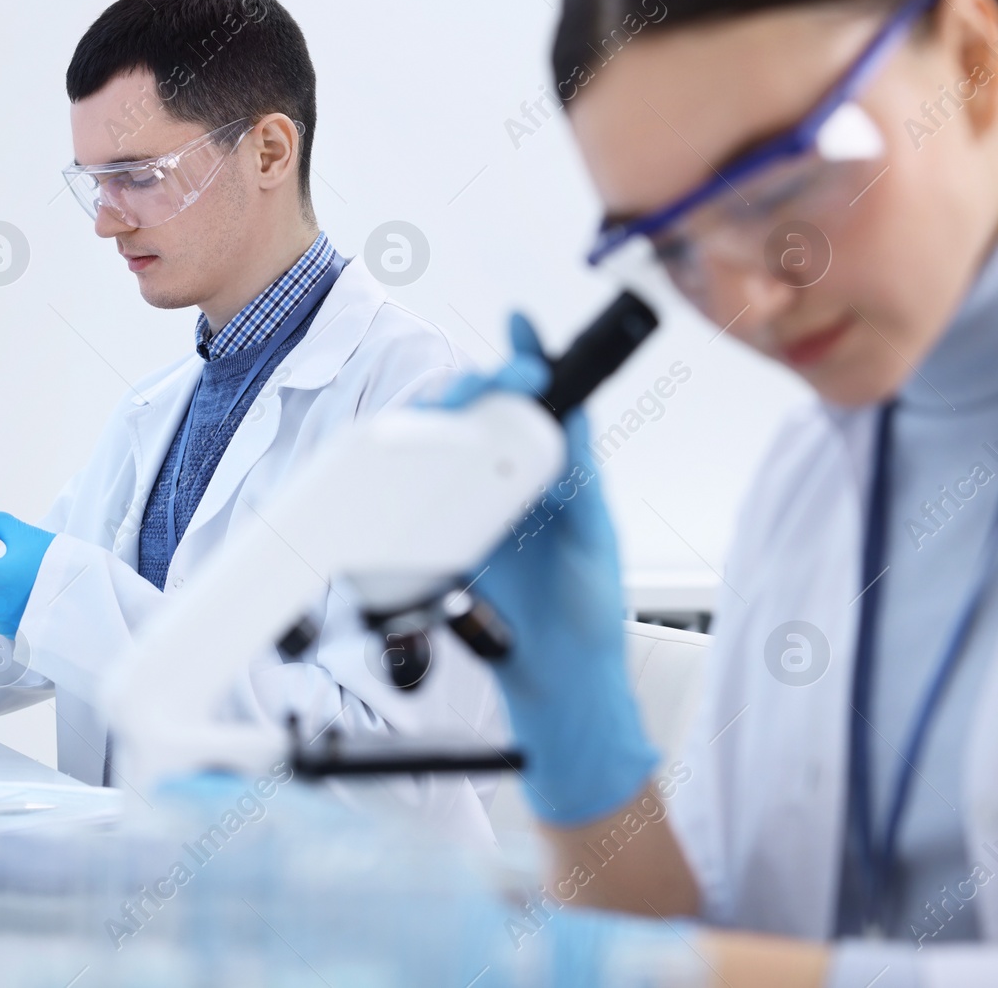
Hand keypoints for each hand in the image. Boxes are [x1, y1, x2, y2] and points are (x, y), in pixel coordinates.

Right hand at [448, 314, 657, 825]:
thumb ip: (580, 479)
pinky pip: (420, 493)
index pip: (546, 402)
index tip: (522, 325)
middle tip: (494, 378)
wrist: (556, 683)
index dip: (530, 357)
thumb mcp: (597, 537)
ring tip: (457, 404)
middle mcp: (514, 483)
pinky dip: (411, 465)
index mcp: (561, 476)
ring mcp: (475, 508)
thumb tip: (572, 415)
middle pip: (486, 414)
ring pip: (448, 446)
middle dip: (481, 382)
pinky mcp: (444, 537)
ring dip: (445, 416)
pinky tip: (418, 448)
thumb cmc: (587, 616)